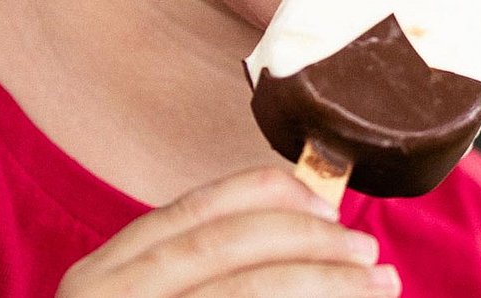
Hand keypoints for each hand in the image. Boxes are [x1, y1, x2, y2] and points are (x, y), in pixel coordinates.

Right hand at [56, 167, 400, 296]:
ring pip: (244, 291)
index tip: (325, 201)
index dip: (267, 193)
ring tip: (376, 286)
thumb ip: (206, 268)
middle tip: (367, 251)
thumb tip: (311, 232)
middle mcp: (108, 297)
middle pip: (225, 246)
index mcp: (104, 272)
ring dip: (322, 285)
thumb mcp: (147, 297)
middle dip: (309, 241)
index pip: (196, 208)